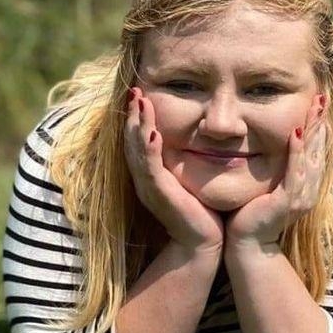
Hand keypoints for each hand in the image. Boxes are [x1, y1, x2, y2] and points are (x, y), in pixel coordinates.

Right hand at [124, 87, 224, 252]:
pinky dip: (149, 149)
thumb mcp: (188, 180)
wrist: (201, 243)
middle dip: (132, 114)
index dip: (136, 117)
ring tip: (140, 101)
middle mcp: (144, 179)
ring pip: (137, 150)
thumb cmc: (200, 212)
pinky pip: (151, 168)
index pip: (138, 141)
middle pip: (131, 141)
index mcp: (150, 175)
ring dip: (138, 124)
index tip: (140, 94)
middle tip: (134, 90)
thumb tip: (197, 139)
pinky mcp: (160, 194)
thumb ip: (184, 161)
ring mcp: (149, 187)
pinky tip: (152, 132)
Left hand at [225, 93, 327, 249]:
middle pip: (318, 151)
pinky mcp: (287, 202)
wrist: (246, 246)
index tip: (315, 105)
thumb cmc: (250, 216)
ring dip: (313, 132)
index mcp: (304, 187)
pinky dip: (297, 152)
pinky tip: (296, 133)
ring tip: (314, 109)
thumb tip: (266, 146)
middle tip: (320, 98)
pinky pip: (295, 172)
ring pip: (311, 159)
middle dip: (319, 124)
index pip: (314, 152)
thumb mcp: (266, 187)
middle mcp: (307, 191)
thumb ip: (273, 170)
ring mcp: (299, 197)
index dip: (317, 128)